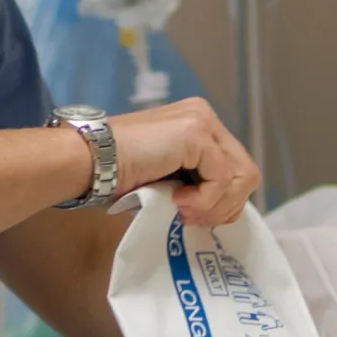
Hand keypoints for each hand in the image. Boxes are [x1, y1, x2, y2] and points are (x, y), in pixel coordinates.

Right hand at [106, 98, 258, 225]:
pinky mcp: (196, 133)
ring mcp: (202, 122)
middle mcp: (205, 116)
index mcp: (199, 124)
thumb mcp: (168, 179)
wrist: (89, 161)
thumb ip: (196, 184)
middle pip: (246, 174)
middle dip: (224, 207)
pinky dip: (204, 200)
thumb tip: (223, 210)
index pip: (236, 168)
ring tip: (183, 211)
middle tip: (190, 219)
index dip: (223, 202)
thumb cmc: (117, 174)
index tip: (192, 217)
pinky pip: (222, 180)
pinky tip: (177, 200)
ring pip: (241, 178)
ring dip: (214, 206)